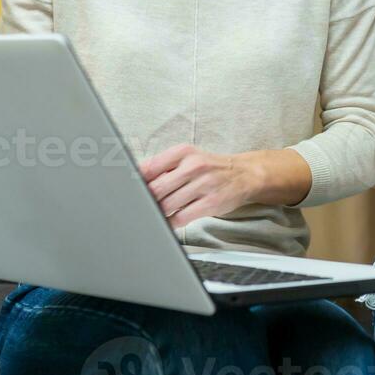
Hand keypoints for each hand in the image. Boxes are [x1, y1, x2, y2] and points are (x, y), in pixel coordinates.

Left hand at [140, 144, 255, 227]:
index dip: (136, 182)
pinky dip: (171, 222)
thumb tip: (136, 179)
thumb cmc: (211, 168)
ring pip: (167, 205)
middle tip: (142, 206)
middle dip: (147, 200)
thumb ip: (163, 166)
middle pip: (156, 188)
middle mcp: (193, 166)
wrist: (244, 174)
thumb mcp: (188, 157)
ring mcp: (203, 185)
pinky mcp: (211, 203)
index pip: (149, 167)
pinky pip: (181, 217)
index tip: (130, 191)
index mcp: (183, 152)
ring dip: (159, 212)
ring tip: (157, 213)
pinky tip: (170, 221)